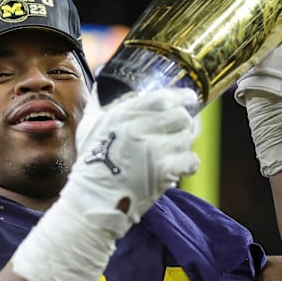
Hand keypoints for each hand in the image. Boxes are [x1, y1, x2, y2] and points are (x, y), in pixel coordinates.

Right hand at [11, 86, 198, 280]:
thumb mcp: (90, 126)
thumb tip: (101, 79)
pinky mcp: (164, 171)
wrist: (93, 201)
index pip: (163, 98)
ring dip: (182, 145)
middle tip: (177, 131)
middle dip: (182, 123)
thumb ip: (99, 102)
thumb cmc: (91, 164)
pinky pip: (191, 160)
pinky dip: (187, 164)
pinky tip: (177, 167)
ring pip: (187, 138)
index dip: (181, 97)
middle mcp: (140, 129)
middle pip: (180, 117)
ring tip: (171, 152)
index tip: (188, 98)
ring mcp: (154, 150)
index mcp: (124, 115)